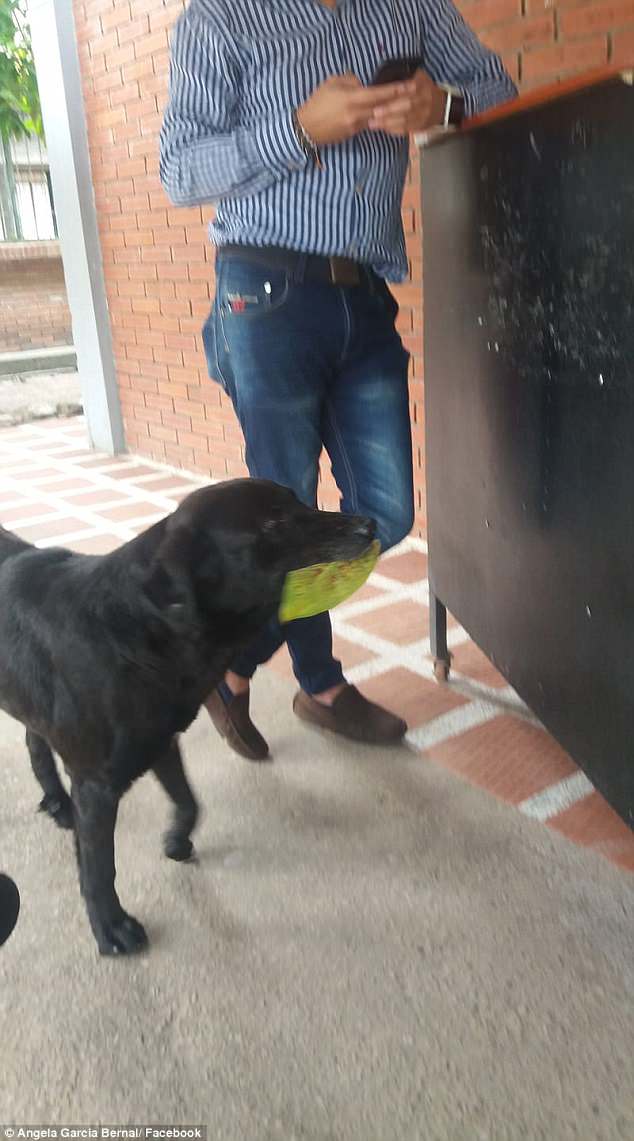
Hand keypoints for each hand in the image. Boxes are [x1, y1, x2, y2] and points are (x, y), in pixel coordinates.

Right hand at [297, 74, 411, 145]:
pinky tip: (389, 114)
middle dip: (401, 101)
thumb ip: (350, 80)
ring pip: (379, 117)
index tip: (409, 85)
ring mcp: (357, 125)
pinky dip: (380, 118)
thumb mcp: (332, 83)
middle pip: (384, 107)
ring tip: (406, 104)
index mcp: (352, 99)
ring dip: (393, 111)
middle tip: (416, 95)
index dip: (395, 89)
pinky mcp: (355, 133)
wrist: (307, 128)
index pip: (378, 93)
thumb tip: (362, 83)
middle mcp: (358, 113)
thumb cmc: (317, 102)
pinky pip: (371, 123)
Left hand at [368, 70, 446, 136]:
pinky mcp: (422, 126)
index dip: (394, 93)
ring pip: (405, 120)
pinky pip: (407, 129)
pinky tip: (383, 129)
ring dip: (388, 123)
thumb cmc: (425, 89)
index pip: (408, 88)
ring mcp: (425, 114)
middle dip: (389, 110)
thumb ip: (404, 76)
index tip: (379, 95)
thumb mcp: (418, 76)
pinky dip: (394, 130)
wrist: (444, 106)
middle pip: (406, 106)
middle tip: (373, 113)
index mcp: (423, 84)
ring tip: (373, 123)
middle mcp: (425, 99)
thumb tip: (383, 75)